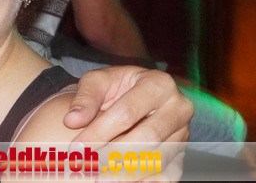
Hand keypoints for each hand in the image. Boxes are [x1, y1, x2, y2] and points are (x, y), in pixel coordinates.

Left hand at [64, 66, 190, 179]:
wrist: (135, 93)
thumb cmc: (116, 85)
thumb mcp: (98, 81)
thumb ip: (85, 99)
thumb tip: (71, 121)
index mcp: (159, 84)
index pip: (127, 113)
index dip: (100, 131)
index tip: (77, 146)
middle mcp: (178, 108)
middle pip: (147, 138)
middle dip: (114, 155)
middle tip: (90, 165)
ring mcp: (183, 132)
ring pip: (158, 159)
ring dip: (128, 172)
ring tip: (102, 178)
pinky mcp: (182, 152)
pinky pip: (168, 173)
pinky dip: (146, 180)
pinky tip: (121, 181)